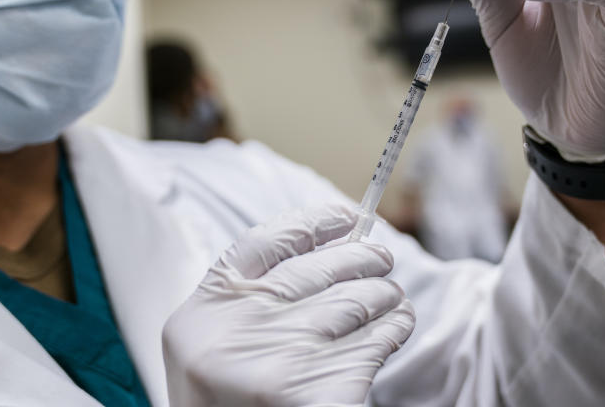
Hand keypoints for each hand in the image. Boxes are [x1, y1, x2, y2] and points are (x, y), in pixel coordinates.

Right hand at [162, 205, 414, 406]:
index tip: (346, 217)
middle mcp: (242, 328)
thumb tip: (329, 248)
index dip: (311, 222)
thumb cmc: (223, 400)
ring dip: (384, 294)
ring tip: (393, 297)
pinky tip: (398, 325)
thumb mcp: (210, 343)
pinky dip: (394, 330)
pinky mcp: (320, 396)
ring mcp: (283, 362)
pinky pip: (374, 344)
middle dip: (361, 258)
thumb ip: (250, 298)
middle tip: (382, 259)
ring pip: (354, 303)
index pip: (265, 241)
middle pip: (318, 270)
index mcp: (207, 308)